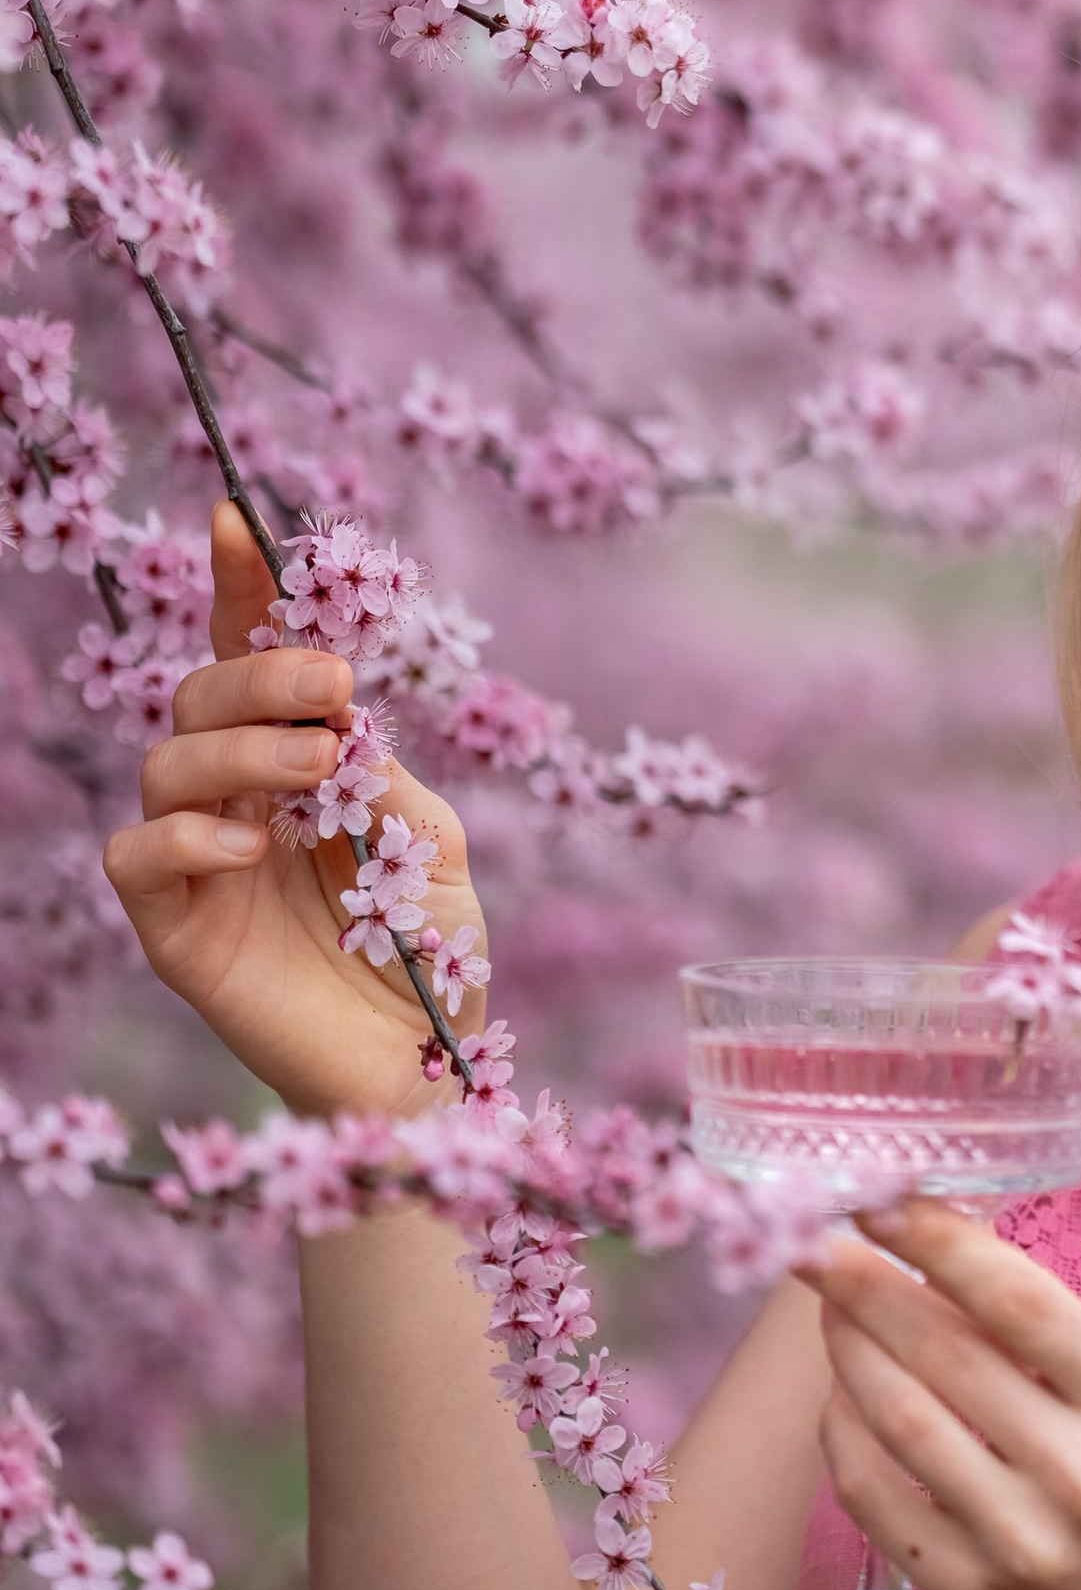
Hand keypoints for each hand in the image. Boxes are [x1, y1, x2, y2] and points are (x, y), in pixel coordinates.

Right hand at [101, 502, 485, 1123]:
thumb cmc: (433, 956)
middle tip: (333, 693)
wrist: (422, 1072)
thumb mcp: (434, 847)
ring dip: (241, 747)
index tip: (237, 518)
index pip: (249, 658)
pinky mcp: (173, 927)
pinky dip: (186, 834)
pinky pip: (137, 855)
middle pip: (204, 693)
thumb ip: (385, 776)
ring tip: (315, 770)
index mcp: (299, 764)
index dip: (237, 587)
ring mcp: (199, 859)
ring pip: (167, 759)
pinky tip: (250, 845)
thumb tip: (339, 720)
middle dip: (264, 672)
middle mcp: (238, 798)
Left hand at [800, 1201, 1080, 1589]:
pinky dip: (842, 1434)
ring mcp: (1021, 1541)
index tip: (878, 1201)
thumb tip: (928, 1242)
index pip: (1020, 1301)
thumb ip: (1042, 1330)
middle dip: (865, 1287)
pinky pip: (875, 1496)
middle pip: (946, 1355)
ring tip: (828, 1311)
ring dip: (847, 1352)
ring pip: (900, 1421)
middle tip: (813, 1242)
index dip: (938, 1242)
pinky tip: (838, 1398)